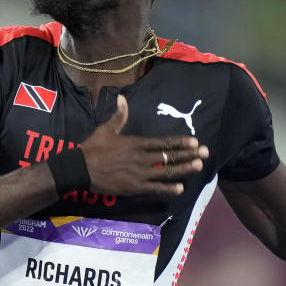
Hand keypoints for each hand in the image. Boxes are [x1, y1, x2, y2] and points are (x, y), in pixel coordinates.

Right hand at [80, 94, 208, 195]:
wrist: (80, 169)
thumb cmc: (93, 148)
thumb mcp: (106, 129)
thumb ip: (119, 115)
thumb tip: (122, 98)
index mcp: (136, 143)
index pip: (163, 142)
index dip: (180, 142)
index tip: (194, 142)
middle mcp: (142, 158)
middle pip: (169, 156)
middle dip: (188, 154)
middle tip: (205, 153)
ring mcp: (139, 174)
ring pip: (166, 171)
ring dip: (184, 169)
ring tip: (198, 166)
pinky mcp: (134, 187)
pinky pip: (155, 188)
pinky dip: (168, 188)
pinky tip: (180, 188)